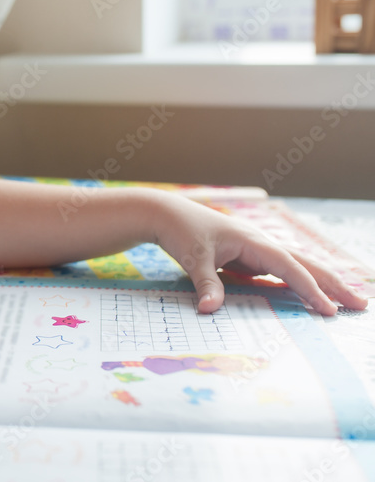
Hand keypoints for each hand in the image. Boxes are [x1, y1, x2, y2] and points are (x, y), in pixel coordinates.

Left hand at [149, 192, 368, 315]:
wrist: (167, 214)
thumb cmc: (181, 232)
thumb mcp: (191, 258)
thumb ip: (205, 284)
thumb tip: (209, 310)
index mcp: (253, 241)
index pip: (290, 267)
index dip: (310, 289)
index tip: (328, 309)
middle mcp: (261, 243)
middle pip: (305, 263)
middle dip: (332, 283)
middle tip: (360, 304)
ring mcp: (257, 249)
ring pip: (297, 265)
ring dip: (321, 282)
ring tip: (346, 300)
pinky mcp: (249, 256)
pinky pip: (281, 271)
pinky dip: (299, 282)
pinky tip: (310, 295)